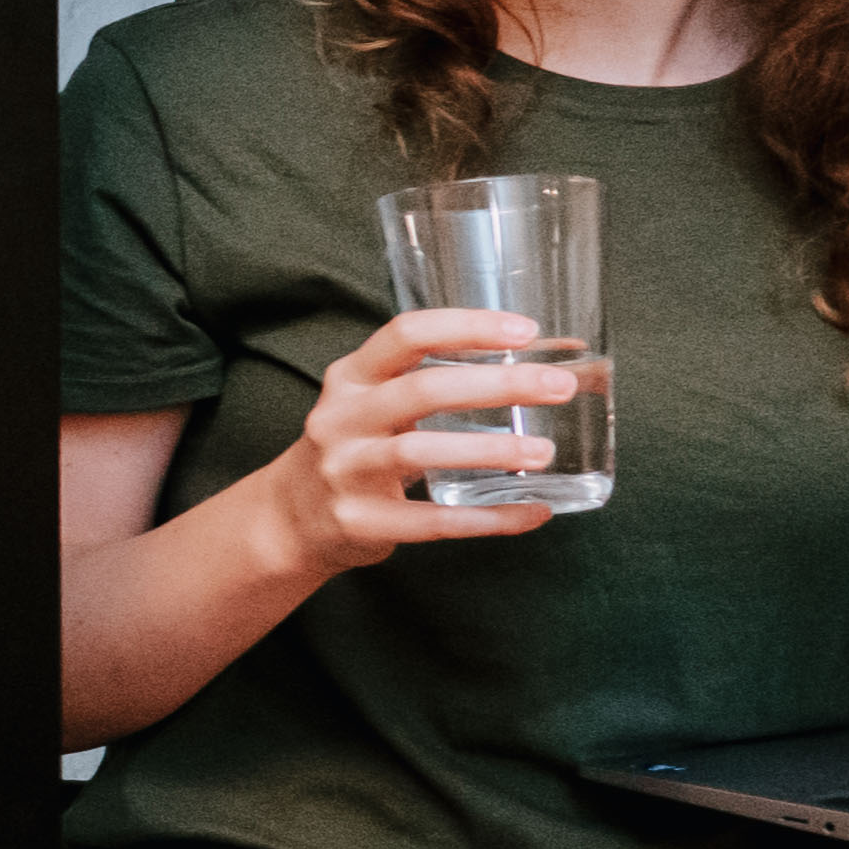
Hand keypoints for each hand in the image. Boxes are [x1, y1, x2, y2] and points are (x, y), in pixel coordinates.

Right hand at [267, 302, 585, 572]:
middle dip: (498, 385)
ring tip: (543, 452)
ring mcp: (345, 471)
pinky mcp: (359, 521)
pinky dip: (488, 518)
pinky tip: (532, 512)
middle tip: (558, 386)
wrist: (290, 517)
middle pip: (422, 390)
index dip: (467, 327)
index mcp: (350, 379)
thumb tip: (541, 366)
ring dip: (490, 450)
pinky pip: (432, 520)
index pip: (406, 334)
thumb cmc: (354, 449)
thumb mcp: (370, 402)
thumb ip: (430, 382)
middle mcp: (341, 419)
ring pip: (419, 453)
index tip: (525, 331)